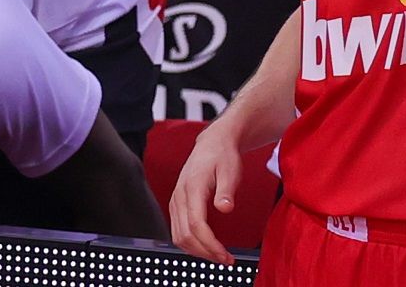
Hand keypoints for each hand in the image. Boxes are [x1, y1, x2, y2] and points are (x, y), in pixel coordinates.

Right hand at [168, 124, 241, 264]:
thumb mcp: (230, 170)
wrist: (212, 144)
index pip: (196, 225)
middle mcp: (179, 196)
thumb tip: (225, 208)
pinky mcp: (177, 204)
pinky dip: (191, 243)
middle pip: (185, 235)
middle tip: (226, 260)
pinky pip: (178, 230)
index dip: (210, 245)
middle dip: (205, 253)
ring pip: (178, 236)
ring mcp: (176, 200)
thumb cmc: (223, 156)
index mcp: (192, 188)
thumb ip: (227, 190)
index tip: (226, 256)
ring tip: (218, 256)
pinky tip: (206, 246)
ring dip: (197, 251)